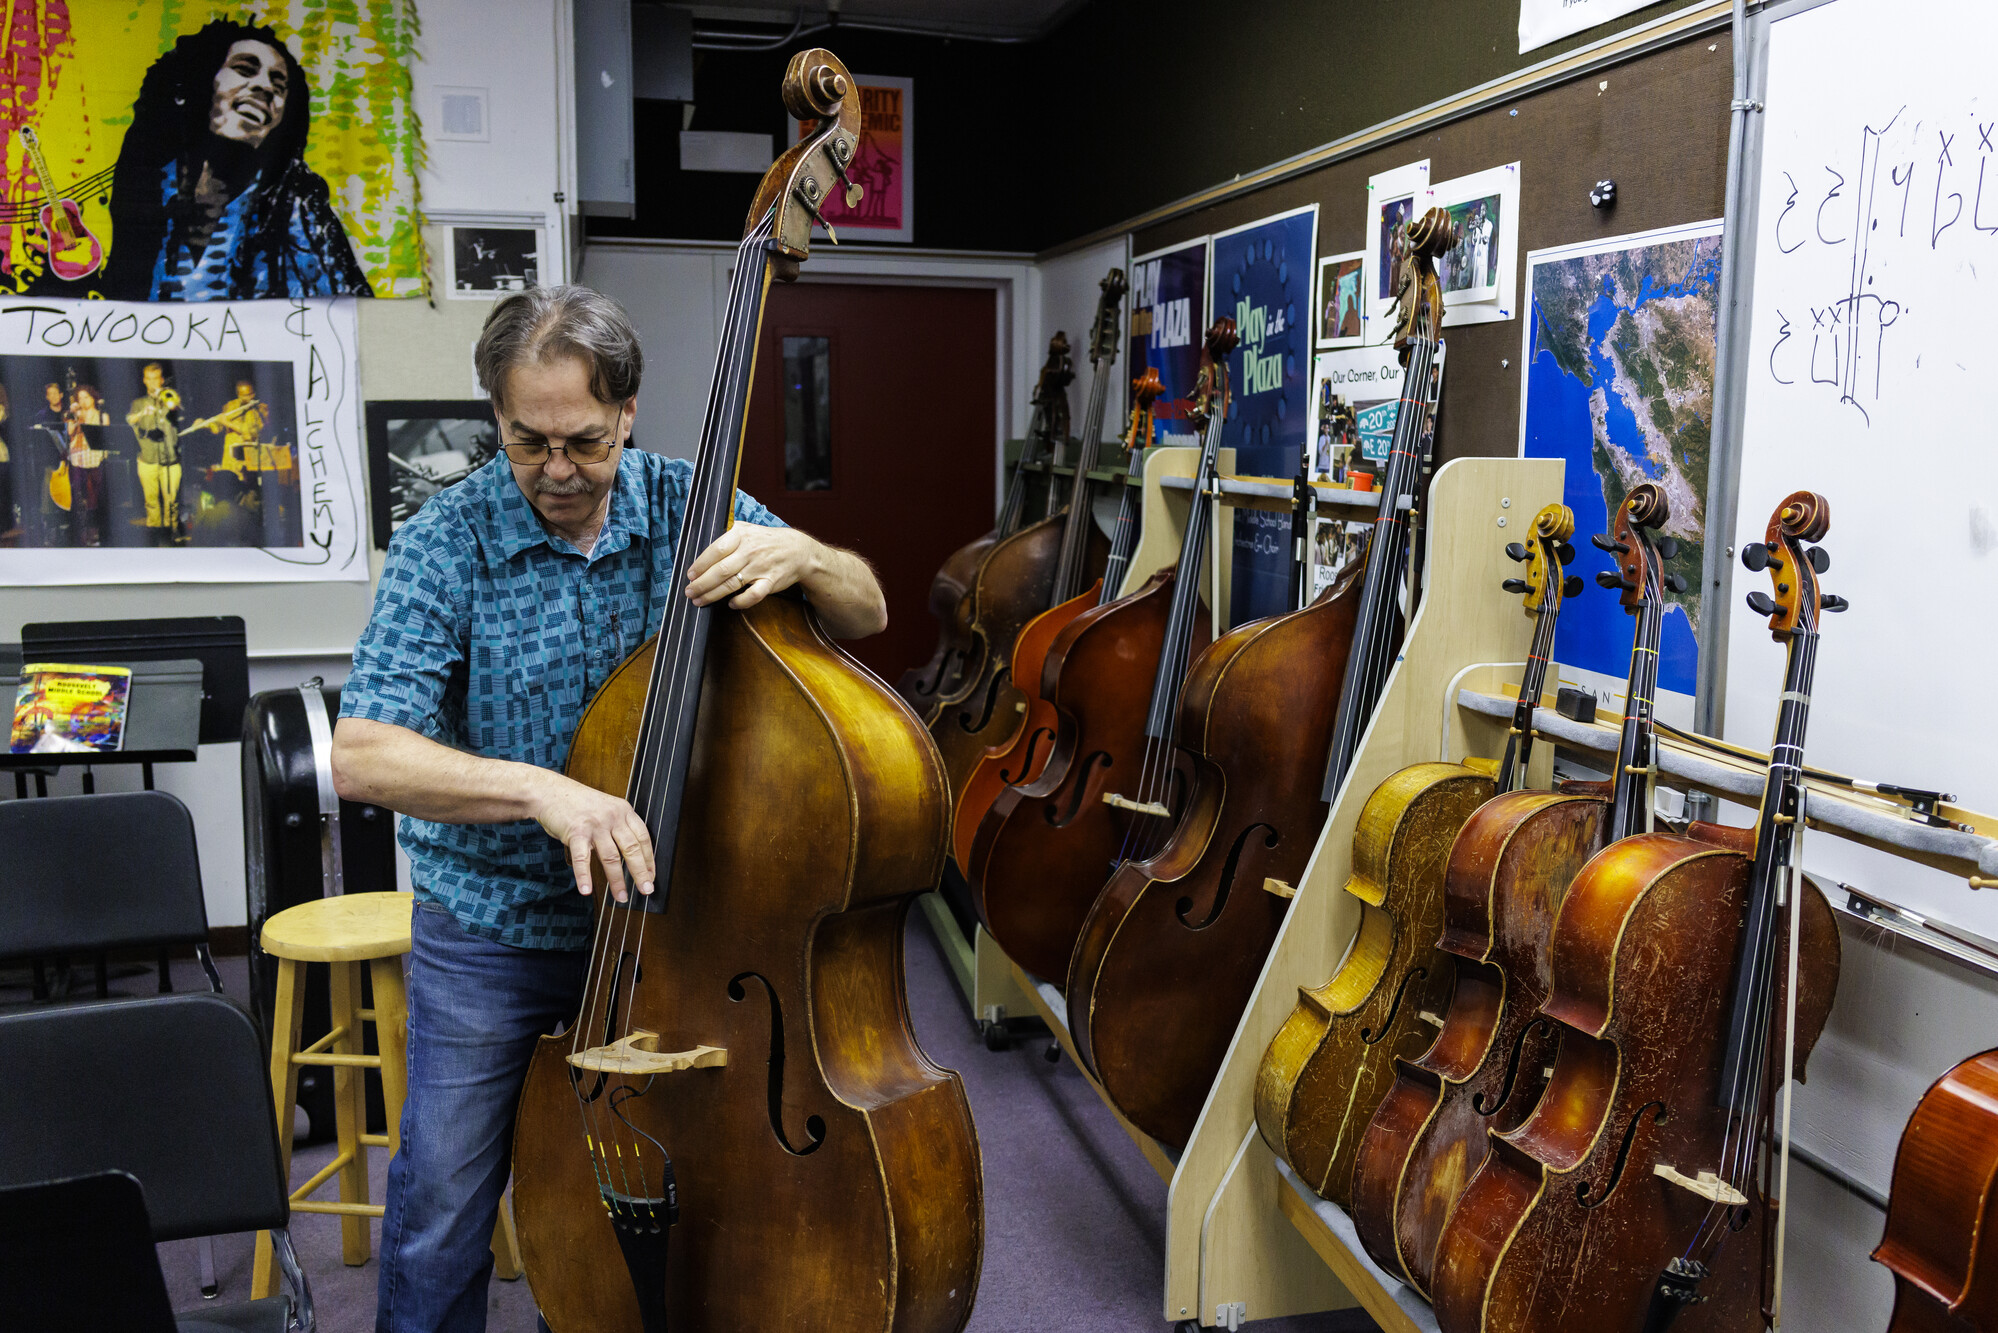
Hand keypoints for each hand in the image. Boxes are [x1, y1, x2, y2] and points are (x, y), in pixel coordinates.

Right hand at [532, 771, 655, 902]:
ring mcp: (595, 825)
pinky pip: (582, 859)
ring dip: (617, 881)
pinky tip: (586, 890)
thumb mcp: (606, 809)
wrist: (550, 792)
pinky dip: (584, 876)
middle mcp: (612, 817)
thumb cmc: (577, 804)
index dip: (649, 860)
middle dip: (641, 873)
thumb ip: (618, 827)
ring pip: (611, 857)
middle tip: (646, 890)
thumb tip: (630, 855)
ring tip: (621, 897)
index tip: (651, 876)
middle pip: (632, 849)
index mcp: (624, 811)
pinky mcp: (576, 832)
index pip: (644, 838)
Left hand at [685, 524, 820, 610]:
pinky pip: (753, 595)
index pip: (715, 550)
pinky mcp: (771, 581)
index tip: (690, 575)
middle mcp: (750, 550)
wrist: (798, 550)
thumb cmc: (767, 541)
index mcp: (741, 535)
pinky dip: (741, 602)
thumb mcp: (747, 530)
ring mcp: (761, 567)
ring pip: (732, 584)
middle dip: (701, 583)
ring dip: (713, 594)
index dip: (700, 564)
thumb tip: (703, 556)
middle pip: (720, 570)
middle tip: (690, 592)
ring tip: (700, 601)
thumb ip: (726, 538)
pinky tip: (731, 604)